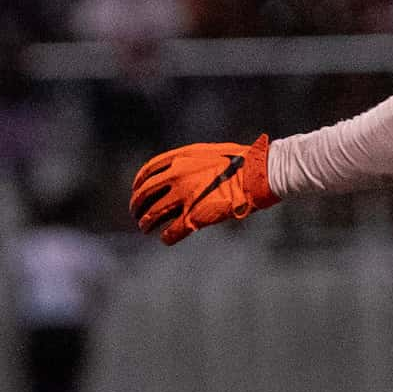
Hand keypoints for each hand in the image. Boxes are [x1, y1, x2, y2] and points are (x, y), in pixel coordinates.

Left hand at [131, 135, 276, 244]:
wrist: (257, 174)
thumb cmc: (239, 162)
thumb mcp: (207, 153)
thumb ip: (189, 161)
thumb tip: (177, 171)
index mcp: (179, 159)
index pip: (147, 171)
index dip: (138, 183)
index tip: (136, 190)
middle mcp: (177, 176)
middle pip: (145, 194)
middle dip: (137, 205)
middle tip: (136, 213)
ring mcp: (185, 197)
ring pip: (153, 214)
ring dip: (146, 223)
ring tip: (145, 228)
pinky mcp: (195, 217)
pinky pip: (172, 231)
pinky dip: (166, 237)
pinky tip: (166, 238)